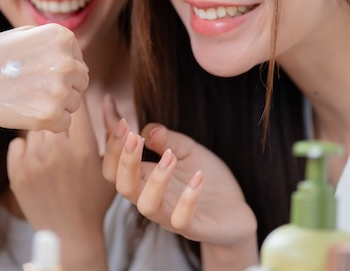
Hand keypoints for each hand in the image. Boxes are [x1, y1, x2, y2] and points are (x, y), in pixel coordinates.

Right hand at [0, 23, 87, 131]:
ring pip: (73, 103)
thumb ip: (52, 42)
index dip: (60, 70)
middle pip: (80, 82)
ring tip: (28, 99)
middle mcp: (67, 62)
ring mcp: (60, 90)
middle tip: (35, 89)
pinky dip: (49, 122)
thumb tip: (74, 56)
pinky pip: (64, 123)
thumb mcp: (23, 34)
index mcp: (62, 38)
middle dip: (63, 87)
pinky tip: (29, 113)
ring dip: (56, 104)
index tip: (39, 73)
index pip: (78, 61)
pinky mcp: (50, 115)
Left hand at [8, 92, 114, 268]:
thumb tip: (108, 97)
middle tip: (66, 130)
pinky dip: (26, 147)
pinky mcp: (16, 172)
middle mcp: (57, 153)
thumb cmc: (94, 199)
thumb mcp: (110, 167)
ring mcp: (34, 163)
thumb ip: (112, 133)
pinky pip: (17, 142)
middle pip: (54, 114)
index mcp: (83, 149)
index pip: (77, 105)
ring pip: (35, 127)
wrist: (69, 234)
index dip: (77, 100)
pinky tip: (38, 161)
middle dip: (60, 117)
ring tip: (54, 150)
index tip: (76, 100)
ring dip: (43, 133)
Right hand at [102, 115, 256, 252]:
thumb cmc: (206, 177)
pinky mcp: (194, 228)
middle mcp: (152, 198)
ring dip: (155, 180)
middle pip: (122, 186)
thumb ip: (165, 138)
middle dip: (124, 161)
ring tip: (170, 156)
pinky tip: (198, 177)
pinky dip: (188, 199)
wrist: (236, 210)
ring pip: (147, 205)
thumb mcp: (186, 149)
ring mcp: (171, 215)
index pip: (114, 166)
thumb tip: (147, 129)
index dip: (113, 145)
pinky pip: (182, 220)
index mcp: (144, 179)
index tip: (122, 121)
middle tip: (134, 137)